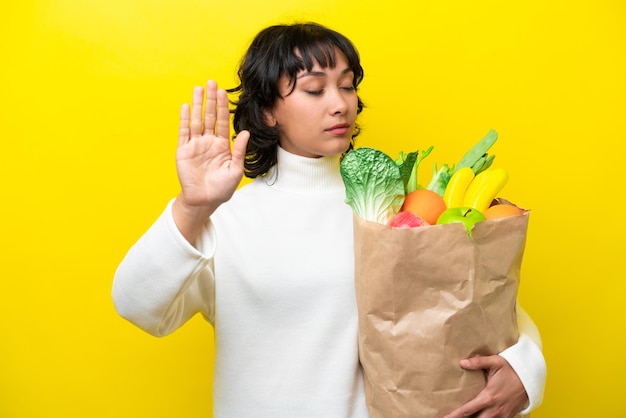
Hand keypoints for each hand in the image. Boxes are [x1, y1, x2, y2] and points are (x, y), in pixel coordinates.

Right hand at [176, 80, 249, 209]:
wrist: (205, 201)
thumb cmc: (222, 188)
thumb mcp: (235, 169)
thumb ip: (239, 151)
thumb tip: (245, 133)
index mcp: (222, 145)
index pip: (222, 122)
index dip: (222, 107)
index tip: (224, 92)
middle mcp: (208, 142)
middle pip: (209, 116)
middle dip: (211, 100)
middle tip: (212, 82)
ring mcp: (195, 145)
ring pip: (196, 120)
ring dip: (197, 104)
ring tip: (199, 88)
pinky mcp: (183, 150)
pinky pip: (184, 132)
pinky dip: (185, 119)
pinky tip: (186, 106)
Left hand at [443, 355, 527, 417]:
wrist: (530, 377)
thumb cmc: (511, 369)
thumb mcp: (495, 362)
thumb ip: (478, 362)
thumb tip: (462, 362)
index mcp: (488, 397)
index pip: (467, 410)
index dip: (454, 416)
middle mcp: (494, 409)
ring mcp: (502, 415)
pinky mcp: (508, 416)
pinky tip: (480, 416)